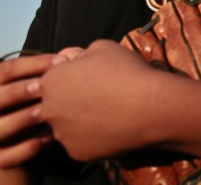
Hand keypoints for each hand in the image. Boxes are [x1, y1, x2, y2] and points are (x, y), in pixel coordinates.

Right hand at [0, 53, 61, 167]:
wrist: (26, 140)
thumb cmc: (35, 101)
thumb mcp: (37, 84)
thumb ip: (49, 71)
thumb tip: (71, 56)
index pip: (6, 69)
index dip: (33, 64)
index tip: (61, 62)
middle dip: (18, 92)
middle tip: (44, 87)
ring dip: (20, 120)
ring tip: (46, 112)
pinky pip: (6, 156)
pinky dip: (28, 148)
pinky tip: (50, 137)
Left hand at [40, 40, 162, 160]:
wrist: (151, 106)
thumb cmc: (128, 71)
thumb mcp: (103, 48)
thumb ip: (79, 53)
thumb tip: (71, 58)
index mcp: (51, 81)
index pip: (51, 80)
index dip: (70, 78)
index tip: (89, 79)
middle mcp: (49, 110)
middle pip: (55, 105)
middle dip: (71, 101)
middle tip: (98, 97)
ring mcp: (62, 134)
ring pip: (67, 127)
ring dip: (81, 121)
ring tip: (108, 113)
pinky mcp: (77, 153)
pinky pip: (81, 144)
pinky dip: (93, 138)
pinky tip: (111, 127)